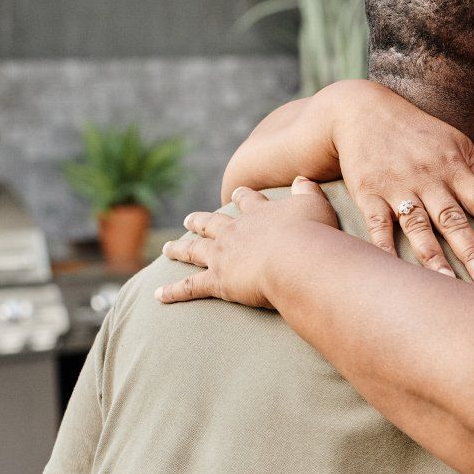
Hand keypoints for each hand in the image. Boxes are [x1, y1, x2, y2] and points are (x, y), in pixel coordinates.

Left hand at [157, 181, 338, 308]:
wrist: (297, 259)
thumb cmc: (312, 234)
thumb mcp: (315, 205)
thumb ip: (307, 191)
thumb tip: (303, 178)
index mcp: (258, 214)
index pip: (247, 201)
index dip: (241, 197)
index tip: (235, 193)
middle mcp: (234, 232)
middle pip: (211, 223)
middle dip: (199, 221)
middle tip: (188, 220)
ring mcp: (222, 256)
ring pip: (194, 251)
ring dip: (179, 249)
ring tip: (168, 248)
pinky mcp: (217, 281)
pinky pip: (190, 287)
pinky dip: (173, 292)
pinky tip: (158, 295)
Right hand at [246, 81, 473, 284]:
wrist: (363, 111)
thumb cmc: (420, 133)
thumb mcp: (461, 147)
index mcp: (455, 168)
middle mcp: (429, 179)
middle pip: (454, 219)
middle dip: (472, 251)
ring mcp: (397, 187)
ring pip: (418, 226)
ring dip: (433, 256)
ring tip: (448, 284)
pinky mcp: (368, 194)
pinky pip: (377, 225)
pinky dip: (384, 248)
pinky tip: (394, 271)